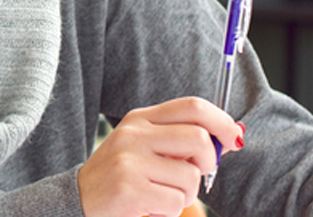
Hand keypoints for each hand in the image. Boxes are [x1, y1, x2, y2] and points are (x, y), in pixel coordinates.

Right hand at [77, 97, 243, 216]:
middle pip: (198, 138)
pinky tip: (150, 205)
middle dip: (208, 162)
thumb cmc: (121, 176)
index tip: (234, 138)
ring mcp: (129, 162)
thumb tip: (231, 138)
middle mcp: (133, 135)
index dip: (221, 121)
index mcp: (140, 119)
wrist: (78, 199)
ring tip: (162, 194)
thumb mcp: (144, 147)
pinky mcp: (129, 190)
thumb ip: (180, 139)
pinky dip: (170, 209)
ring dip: (186, 193)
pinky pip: (176, 201)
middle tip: (196, 174)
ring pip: (190, 176)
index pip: (192, 106)